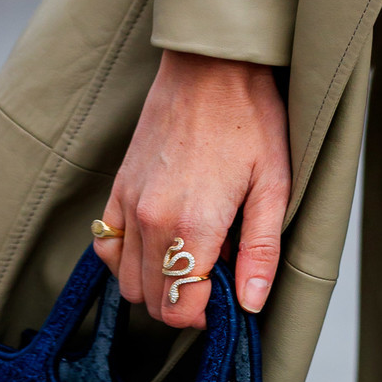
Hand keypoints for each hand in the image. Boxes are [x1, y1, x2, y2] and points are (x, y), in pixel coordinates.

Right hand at [93, 52, 291, 326]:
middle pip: (152, 301)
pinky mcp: (118, 188)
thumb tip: (250, 304)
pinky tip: (162, 240)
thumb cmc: (250, 118)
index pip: (180, 309)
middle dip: (184, 302)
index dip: (207, 315)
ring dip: (157, 283)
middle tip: (218, 274)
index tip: (228, 298)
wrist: (213, 66)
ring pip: (126, 281)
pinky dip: (128, 259)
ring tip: (196, 253)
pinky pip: (107, 247)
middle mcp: (150, 221)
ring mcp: (128, 204)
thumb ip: (261, 251)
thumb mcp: (274, 185)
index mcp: (191, 226)